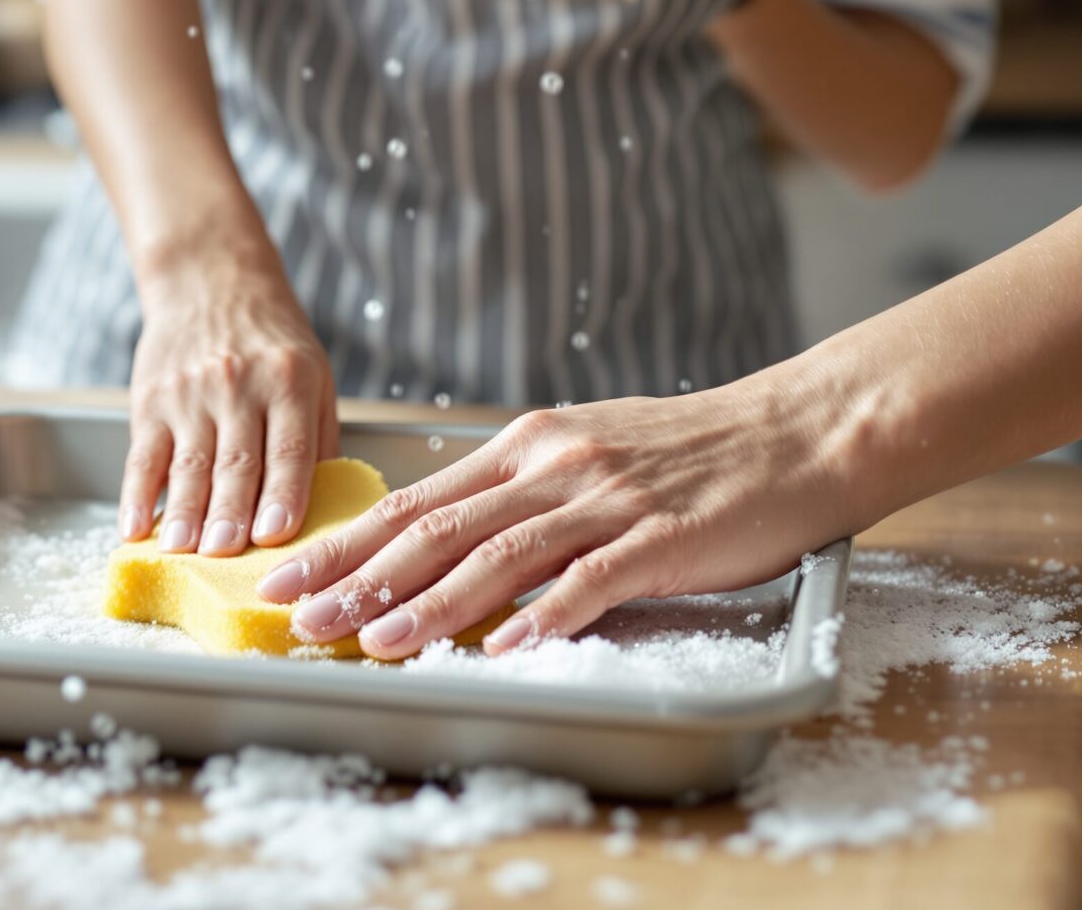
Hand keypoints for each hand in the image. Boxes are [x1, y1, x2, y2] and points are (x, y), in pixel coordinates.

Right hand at [120, 254, 337, 555]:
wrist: (209, 279)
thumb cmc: (270, 339)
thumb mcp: (313, 374)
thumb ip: (317, 438)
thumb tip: (323, 512)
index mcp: (289, 380)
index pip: (288, 446)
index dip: (281, 493)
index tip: (275, 535)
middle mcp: (239, 385)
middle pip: (235, 462)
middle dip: (228, 514)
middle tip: (223, 557)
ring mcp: (190, 392)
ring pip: (188, 463)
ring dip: (183, 513)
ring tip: (181, 551)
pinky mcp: (150, 399)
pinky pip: (142, 455)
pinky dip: (136, 496)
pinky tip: (135, 528)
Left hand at [255, 381, 863, 658]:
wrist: (796, 432)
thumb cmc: (689, 453)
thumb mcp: (584, 452)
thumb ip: (516, 495)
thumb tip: (441, 541)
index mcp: (524, 446)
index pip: (413, 500)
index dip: (344, 542)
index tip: (285, 574)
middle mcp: (551, 466)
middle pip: (435, 527)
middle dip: (358, 577)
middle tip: (299, 616)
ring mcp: (605, 499)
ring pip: (497, 556)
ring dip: (431, 604)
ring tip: (377, 641)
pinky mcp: (660, 535)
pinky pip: (590, 580)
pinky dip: (543, 617)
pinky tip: (504, 649)